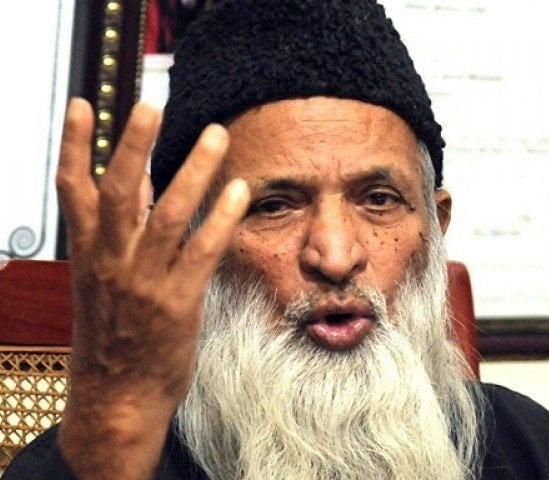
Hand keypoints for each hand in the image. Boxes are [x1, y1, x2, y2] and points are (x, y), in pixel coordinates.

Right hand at [56, 98, 249, 479]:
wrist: (116, 397)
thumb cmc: (113, 338)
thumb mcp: (103, 281)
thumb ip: (119, 231)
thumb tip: (137, 184)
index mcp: (89, 254)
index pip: (74, 188)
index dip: (77, 144)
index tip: (86, 105)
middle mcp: (113, 261)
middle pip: (119, 190)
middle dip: (134, 144)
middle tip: (152, 104)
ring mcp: (144, 281)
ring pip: (167, 214)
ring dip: (192, 170)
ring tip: (214, 136)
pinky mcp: (177, 301)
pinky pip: (201, 250)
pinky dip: (219, 218)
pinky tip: (237, 191)